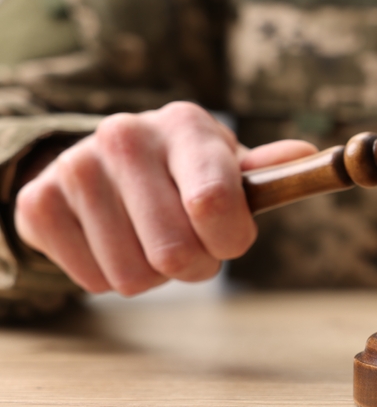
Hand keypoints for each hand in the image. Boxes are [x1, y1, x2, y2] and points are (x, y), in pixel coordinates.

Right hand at [14, 102, 316, 295]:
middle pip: (174, 254)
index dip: (230, 240)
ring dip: (152, 274)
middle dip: (195, 266)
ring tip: (150, 238)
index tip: (231, 241)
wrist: (105, 161)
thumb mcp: (227, 164)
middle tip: (191, 246)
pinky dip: (110, 276)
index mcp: (185, 125)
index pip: (213, 202)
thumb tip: (308, 155)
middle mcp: (125, 136)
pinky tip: (113, 241)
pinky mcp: (38, 202)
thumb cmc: (185, 170)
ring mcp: (76, 168)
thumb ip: (267, 172)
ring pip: (133, 277)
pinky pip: (91, 281)